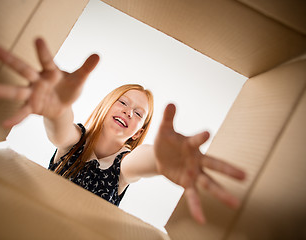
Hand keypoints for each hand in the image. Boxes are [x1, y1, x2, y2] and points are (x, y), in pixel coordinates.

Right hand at [0, 38, 98, 127]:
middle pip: (23, 69)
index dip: (42, 51)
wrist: (63, 105)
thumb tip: (98, 55)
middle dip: (8, 59)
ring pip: (16, 91)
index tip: (37, 39)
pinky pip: (23, 112)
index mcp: (51, 71)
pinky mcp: (32, 107)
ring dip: (0, 90)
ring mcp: (33, 94)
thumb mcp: (79, 79)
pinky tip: (4, 124)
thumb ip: (86, 68)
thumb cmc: (69, 87)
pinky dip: (15, 118)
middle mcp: (38, 80)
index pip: (46, 60)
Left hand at [154, 104, 245, 223]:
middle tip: (245, 176)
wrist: (160, 156)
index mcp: (191, 144)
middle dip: (228, 170)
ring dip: (221, 194)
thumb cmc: (166, 141)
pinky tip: (202, 220)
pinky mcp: (186, 184)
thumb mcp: (164, 130)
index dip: (201, 137)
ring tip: (236, 204)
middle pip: (214, 165)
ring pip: (209, 184)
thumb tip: (170, 103)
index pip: (197, 140)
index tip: (207, 133)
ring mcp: (193, 173)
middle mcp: (197, 160)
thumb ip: (168, 118)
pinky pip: (192, 196)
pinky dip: (197, 208)